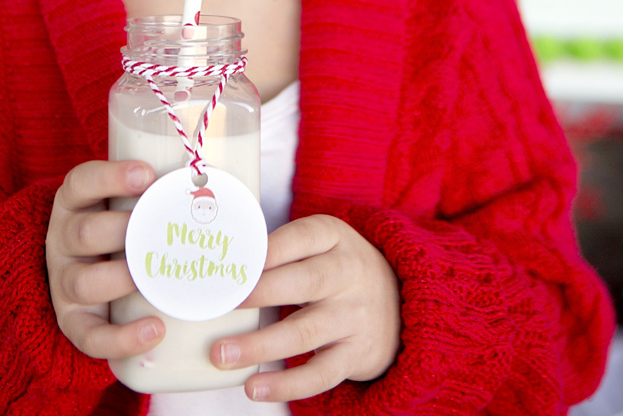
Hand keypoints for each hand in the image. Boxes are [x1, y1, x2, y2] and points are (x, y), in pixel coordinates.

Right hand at [46, 159, 165, 360]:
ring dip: (121, 279)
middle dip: (123, 231)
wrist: (85, 265)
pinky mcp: (73, 321)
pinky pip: (90, 336)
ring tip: (154, 279)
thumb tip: (217, 184)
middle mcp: (63, 238)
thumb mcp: (123, 198)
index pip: (82, 181)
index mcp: (74, 201)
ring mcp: (64, 281)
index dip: (111, 177)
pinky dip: (122, 337)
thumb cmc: (121, 222)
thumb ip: (155, 189)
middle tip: (161, 230)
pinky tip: (154, 330)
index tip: (147, 174)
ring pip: (83, 282)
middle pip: (84, 232)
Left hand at [211, 214, 399, 402]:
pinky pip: (320, 373)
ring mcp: (354, 315)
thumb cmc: (340, 267)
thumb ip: (283, 248)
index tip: (235, 263)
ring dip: (261, 346)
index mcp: (334, 237)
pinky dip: (286, 384)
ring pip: (305, 332)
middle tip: (222, 304)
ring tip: (223, 354)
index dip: (268, 251)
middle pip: (304, 283)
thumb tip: (227, 267)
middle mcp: (348, 273)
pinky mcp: (357, 354)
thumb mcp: (323, 242)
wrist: (402, 303)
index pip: (300, 237)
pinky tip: (255, 387)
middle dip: (260, 293)